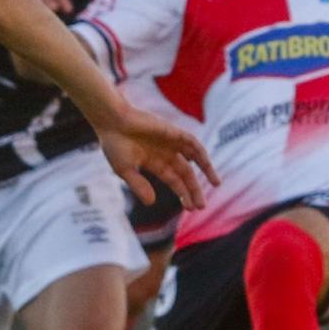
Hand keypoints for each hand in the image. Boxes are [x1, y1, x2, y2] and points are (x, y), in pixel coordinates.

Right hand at [100, 108, 218, 210]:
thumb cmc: (114, 145)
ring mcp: (170, 142)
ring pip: (194, 157)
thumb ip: (138, 185)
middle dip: (194, 189)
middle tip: (202, 206)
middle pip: (186, 173)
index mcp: (154, 163)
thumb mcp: (125, 170)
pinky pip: (191, 141)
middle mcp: (165, 153)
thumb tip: (152, 203)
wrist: (112, 121)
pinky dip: (200, 152)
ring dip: (206, 169)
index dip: (184, 194)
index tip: (192, 208)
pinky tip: (206, 163)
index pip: (174, 181)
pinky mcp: (172, 131)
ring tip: (216, 184)